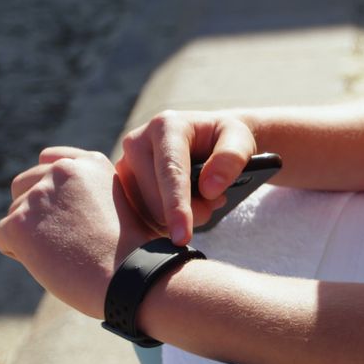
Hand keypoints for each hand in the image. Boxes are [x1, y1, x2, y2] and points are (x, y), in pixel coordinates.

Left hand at [0, 147, 156, 318]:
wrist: (128, 276)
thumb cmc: (131, 249)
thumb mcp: (122, 202)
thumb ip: (90, 186)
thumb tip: (56, 192)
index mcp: (89, 162)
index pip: (48, 160)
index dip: (51, 187)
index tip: (64, 209)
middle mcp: (61, 170)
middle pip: (24, 185)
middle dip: (35, 210)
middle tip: (62, 238)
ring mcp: (38, 195)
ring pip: (15, 212)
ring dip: (31, 233)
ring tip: (64, 253)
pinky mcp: (18, 223)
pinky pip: (4, 237)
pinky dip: (20, 253)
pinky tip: (51, 263)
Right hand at [116, 110, 256, 245]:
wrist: (211, 137)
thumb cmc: (226, 138)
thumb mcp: (241, 139)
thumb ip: (231, 159)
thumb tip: (209, 189)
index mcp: (166, 126)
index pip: (170, 172)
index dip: (177, 207)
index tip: (182, 237)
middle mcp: (137, 142)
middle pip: (154, 199)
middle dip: (189, 214)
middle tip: (216, 200)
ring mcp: (125, 164)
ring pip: (146, 213)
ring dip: (177, 218)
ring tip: (201, 198)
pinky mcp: (122, 184)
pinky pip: (141, 217)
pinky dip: (166, 221)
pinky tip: (182, 206)